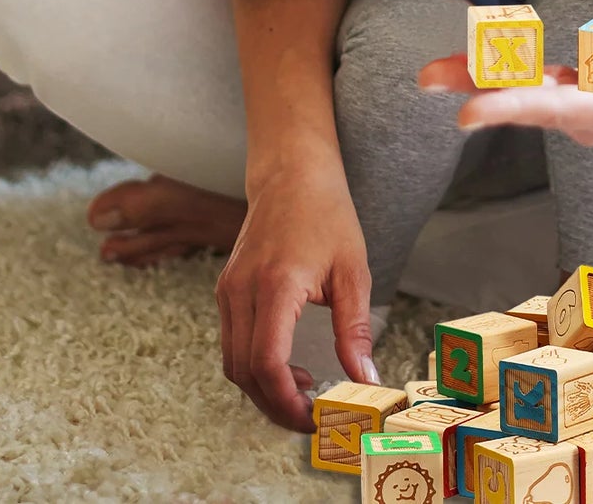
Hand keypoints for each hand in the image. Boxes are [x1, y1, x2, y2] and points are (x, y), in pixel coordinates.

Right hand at [215, 162, 375, 432]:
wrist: (292, 173)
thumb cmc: (327, 213)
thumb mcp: (353, 270)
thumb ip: (355, 329)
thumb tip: (366, 379)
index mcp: (276, 284)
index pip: (267, 363)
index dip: (288, 402)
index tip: (316, 418)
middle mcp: (242, 290)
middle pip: (244, 373)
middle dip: (276, 406)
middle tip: (313, 418)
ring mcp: (228, 290)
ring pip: (233, 363)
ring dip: (264, 389)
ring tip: (305, 393)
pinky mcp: (226, 289)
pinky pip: (232, 343)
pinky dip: (254, 366)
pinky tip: (288, 367)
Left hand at [417, 52, 592, 162]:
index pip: (561, 111)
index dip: (515, 108)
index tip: (469, 112)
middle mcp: (587, 114)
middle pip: (527, 100)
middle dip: (479, 91)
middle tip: (425, 79)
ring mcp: (576, 101)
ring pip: (519, 86)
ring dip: (474, 76)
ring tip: (426, 72)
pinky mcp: (571, 85)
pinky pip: (527, 73)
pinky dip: (493, 65)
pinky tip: (460, 57)